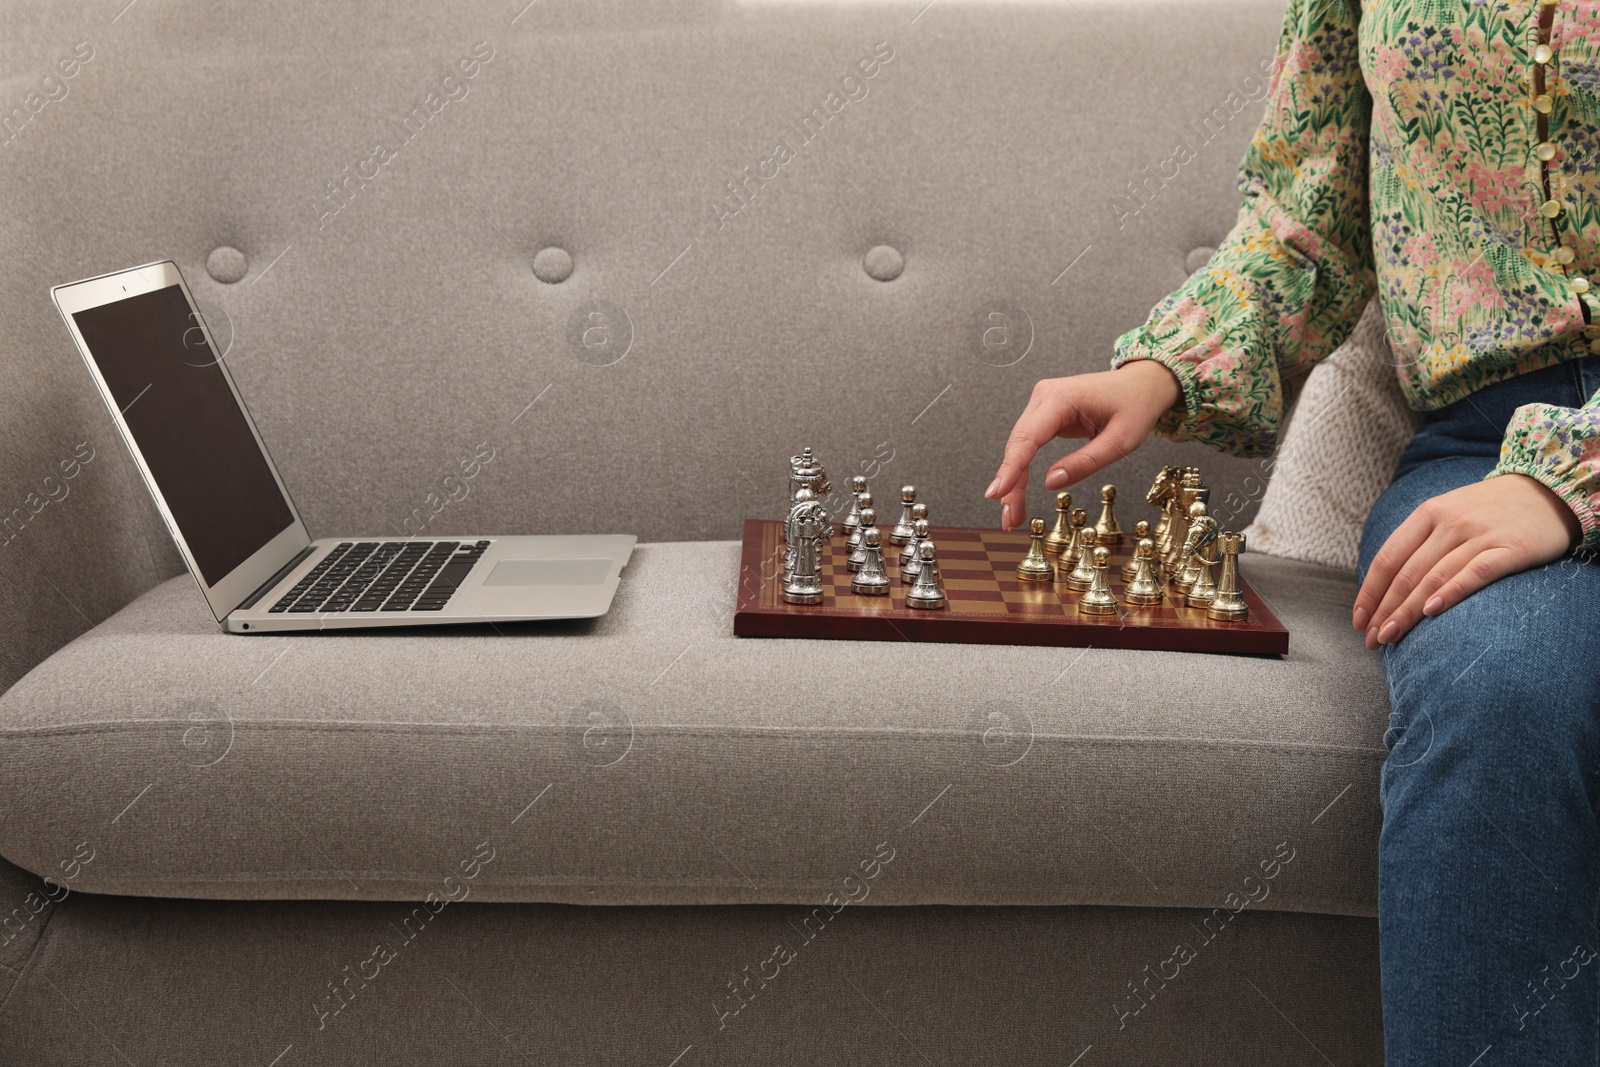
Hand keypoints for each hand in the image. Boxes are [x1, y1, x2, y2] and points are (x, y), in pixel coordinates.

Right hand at [984, 361, 1181, 529]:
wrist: (1141, 385)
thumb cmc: (1135, 406)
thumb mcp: (1120, 441)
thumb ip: (1086, 462)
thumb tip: (1051, 482)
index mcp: (1062, 397)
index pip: (1029, 437)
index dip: (1011, 468)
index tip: (996, 492)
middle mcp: (1045, 395)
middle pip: (1018, 444)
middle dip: (1011, 483)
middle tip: (1010, 518)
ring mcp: (1042, 403)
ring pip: (1019, 446)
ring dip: (1014, 480)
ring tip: (1013, 513)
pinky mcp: (1044, 413)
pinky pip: (1027, 444)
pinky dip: (1022, 469)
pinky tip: (1017, 492)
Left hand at [1353, 474, 1580, 649]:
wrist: (1549, 491)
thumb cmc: (1489, 511)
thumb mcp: (1448, 513)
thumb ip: (1419, 543)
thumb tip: (1384, 587)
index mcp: (1428, 513)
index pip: (1388, 558)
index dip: (1370, 592)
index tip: (1359, 621)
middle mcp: (1450, 522)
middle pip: (1407, 573)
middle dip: (1384, 610)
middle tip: (1373, 639)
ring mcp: (1480, 534)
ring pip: (1433, 577)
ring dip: (1407, 611)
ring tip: (1390, 636)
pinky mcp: (1511, 548)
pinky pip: (1474, 573)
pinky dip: (1450, 592)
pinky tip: (1432, 612)